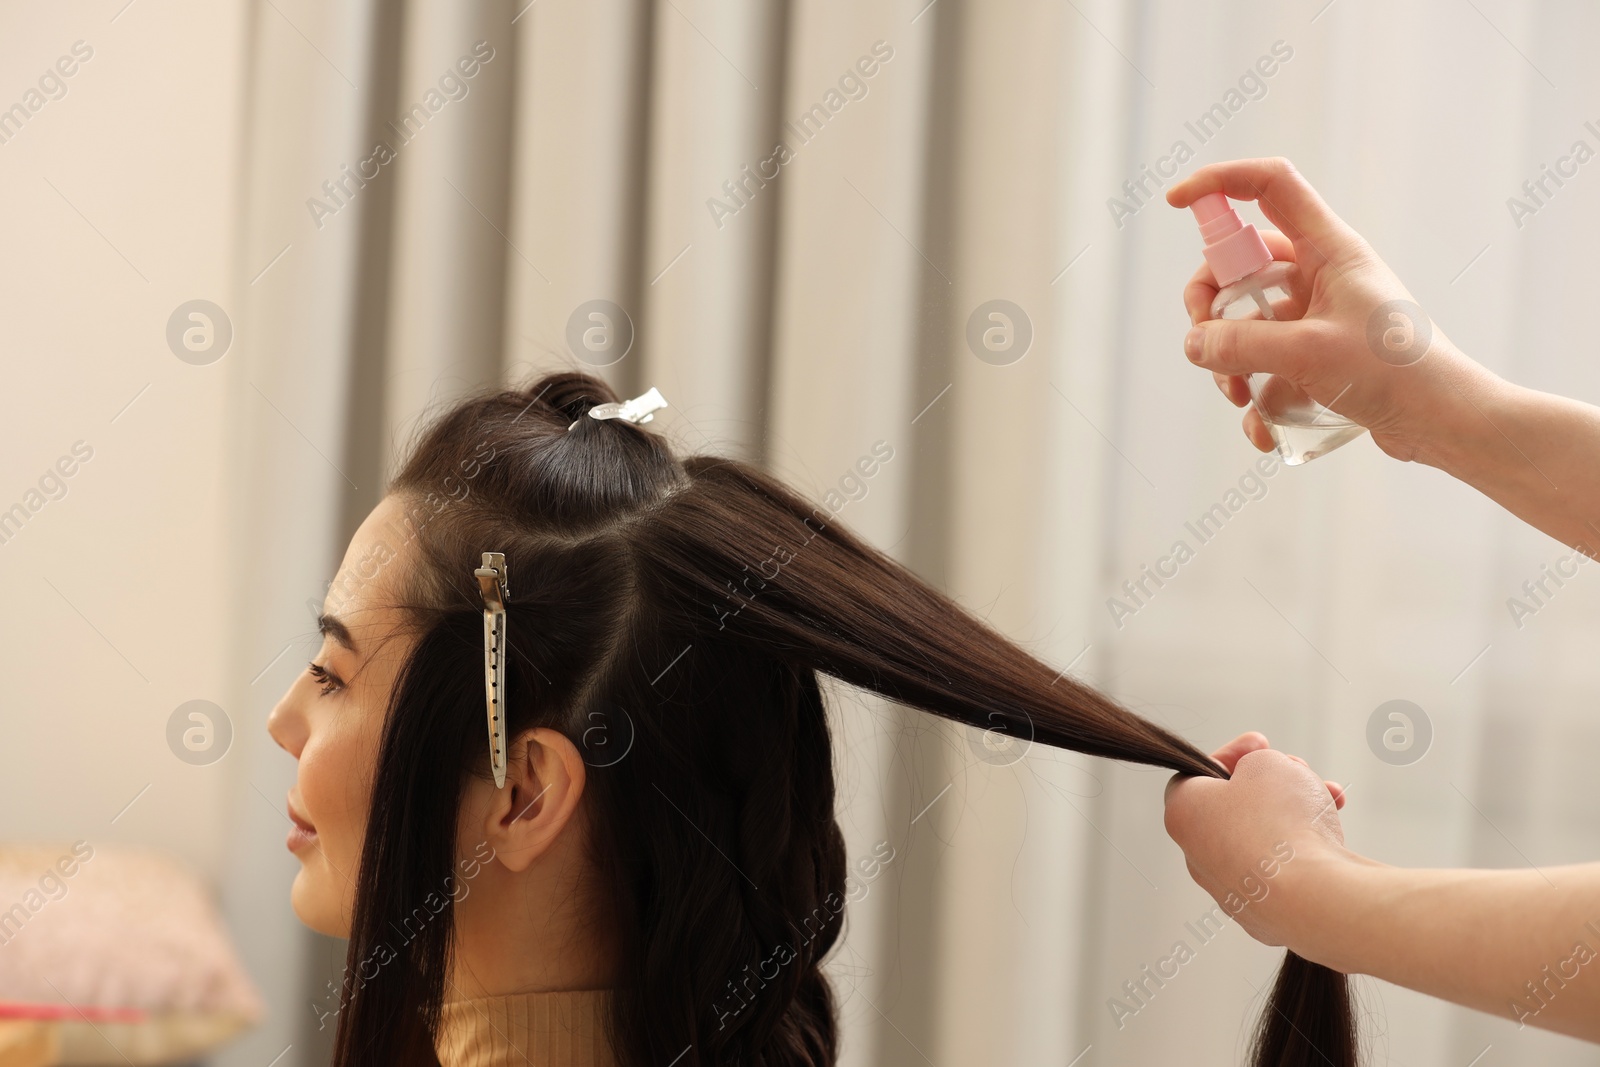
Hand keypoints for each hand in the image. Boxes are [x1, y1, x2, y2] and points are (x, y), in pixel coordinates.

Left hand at [1164, 732, 1348, 950]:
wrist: (1315, 898)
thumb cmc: (1280, 824)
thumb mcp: (1266, 763)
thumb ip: (1256, 763)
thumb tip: (1262, 780)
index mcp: (1183, 815)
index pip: (1195, 776)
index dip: (1231, 755)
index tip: (1261, 744)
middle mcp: (1198, 857)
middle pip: (1234, 806)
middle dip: (1270, 783)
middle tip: (1297, 769)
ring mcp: (1233, 891)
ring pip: (1264, 838)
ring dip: (1295, 812)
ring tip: (1328, 796)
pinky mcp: (1268, 916)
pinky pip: (1284, 872)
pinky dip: (1305, 850)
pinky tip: (1330, 837)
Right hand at [1167, 157, 1489, 464]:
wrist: (1442, 423)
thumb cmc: (1394, 374)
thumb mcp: (1308, 353)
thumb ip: (1241, 345)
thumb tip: (1193, 344)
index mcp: (1328, 250)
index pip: (1270, 187)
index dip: (1221, 182)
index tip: (1177, 201)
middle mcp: (1318, 276)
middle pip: (1238, 266)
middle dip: (1209, 305)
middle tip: (1204, 341)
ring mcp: (1313, 319)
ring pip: (1243, 324)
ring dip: (1227, 362)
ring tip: (1241, 397)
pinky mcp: (1312, 359)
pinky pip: (1262, 368)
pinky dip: (1253, 397)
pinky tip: (1263, 428)